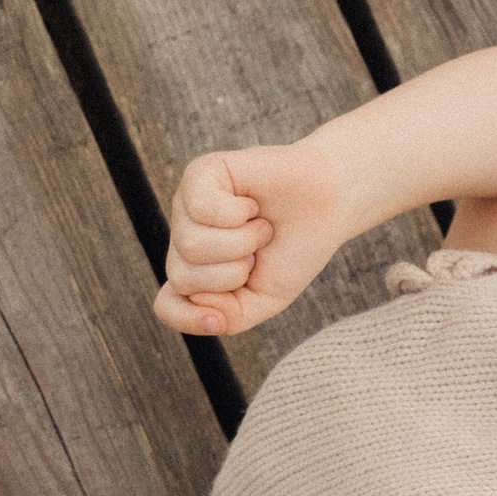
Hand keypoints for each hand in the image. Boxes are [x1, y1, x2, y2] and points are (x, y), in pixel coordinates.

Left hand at [154, 136, 357, 338]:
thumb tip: (196, 297)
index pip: (167, 306)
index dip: (188, 319)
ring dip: (241, 241)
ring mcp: (187, 206)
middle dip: (233, 272)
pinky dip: (238, 213)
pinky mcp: (199, 174)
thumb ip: (229, 317)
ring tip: (260, 227)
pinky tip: (252, 204)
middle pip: (183, 278)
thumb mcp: (265, 301)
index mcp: (197, 272)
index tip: (219, 321)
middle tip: (257, 252)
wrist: (329, 204)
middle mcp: (185, 239)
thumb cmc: (294, 250)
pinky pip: (201, 209)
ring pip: (191, 244)